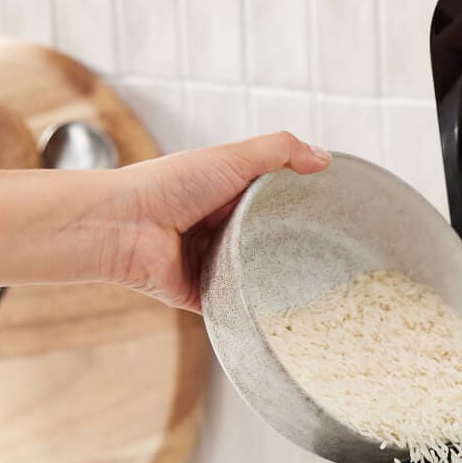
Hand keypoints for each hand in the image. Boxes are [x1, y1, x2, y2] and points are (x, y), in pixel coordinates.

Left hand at [101, 132, 331, 311]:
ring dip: (279, 280)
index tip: (338, 215)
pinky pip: (239, 307)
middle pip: (271, 242)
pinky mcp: (207, 297)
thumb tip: (325, 158)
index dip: (303, 207)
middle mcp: (223, 231)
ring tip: (318, 285)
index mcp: (228, 197)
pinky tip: (285, 311)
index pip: (277, 203)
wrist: (124, 227)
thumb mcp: (231, 157)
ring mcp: (215, 265)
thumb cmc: (168, 185)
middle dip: (296, 248)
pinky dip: (256, 309)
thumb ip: (279, 151)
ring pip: (259, 276)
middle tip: (336, 254)